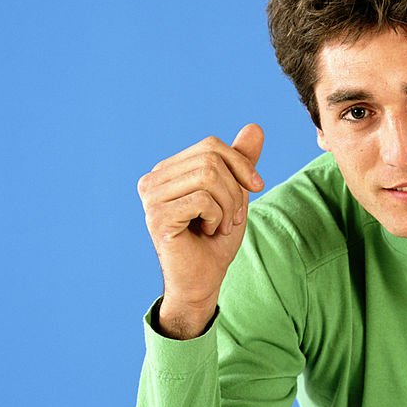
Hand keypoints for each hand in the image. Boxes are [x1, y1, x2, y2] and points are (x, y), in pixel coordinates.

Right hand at [137, 124, 264, 338]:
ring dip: (228, 206)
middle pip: (211, 159)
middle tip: (233, 217)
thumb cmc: (215, 239)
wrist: (203, 280)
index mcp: (168, 170)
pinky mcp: (157, 217)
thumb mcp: (235, 194)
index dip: (241, 164)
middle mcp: (153, 180)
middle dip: (235, 189)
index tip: (255, 188)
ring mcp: (151, 198)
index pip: (211, 145)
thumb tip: (255, 127)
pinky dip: (217, 218)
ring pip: (209, 177)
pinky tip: (207, 232)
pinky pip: (203, 200)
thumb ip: (240, 162)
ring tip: (220, 225)